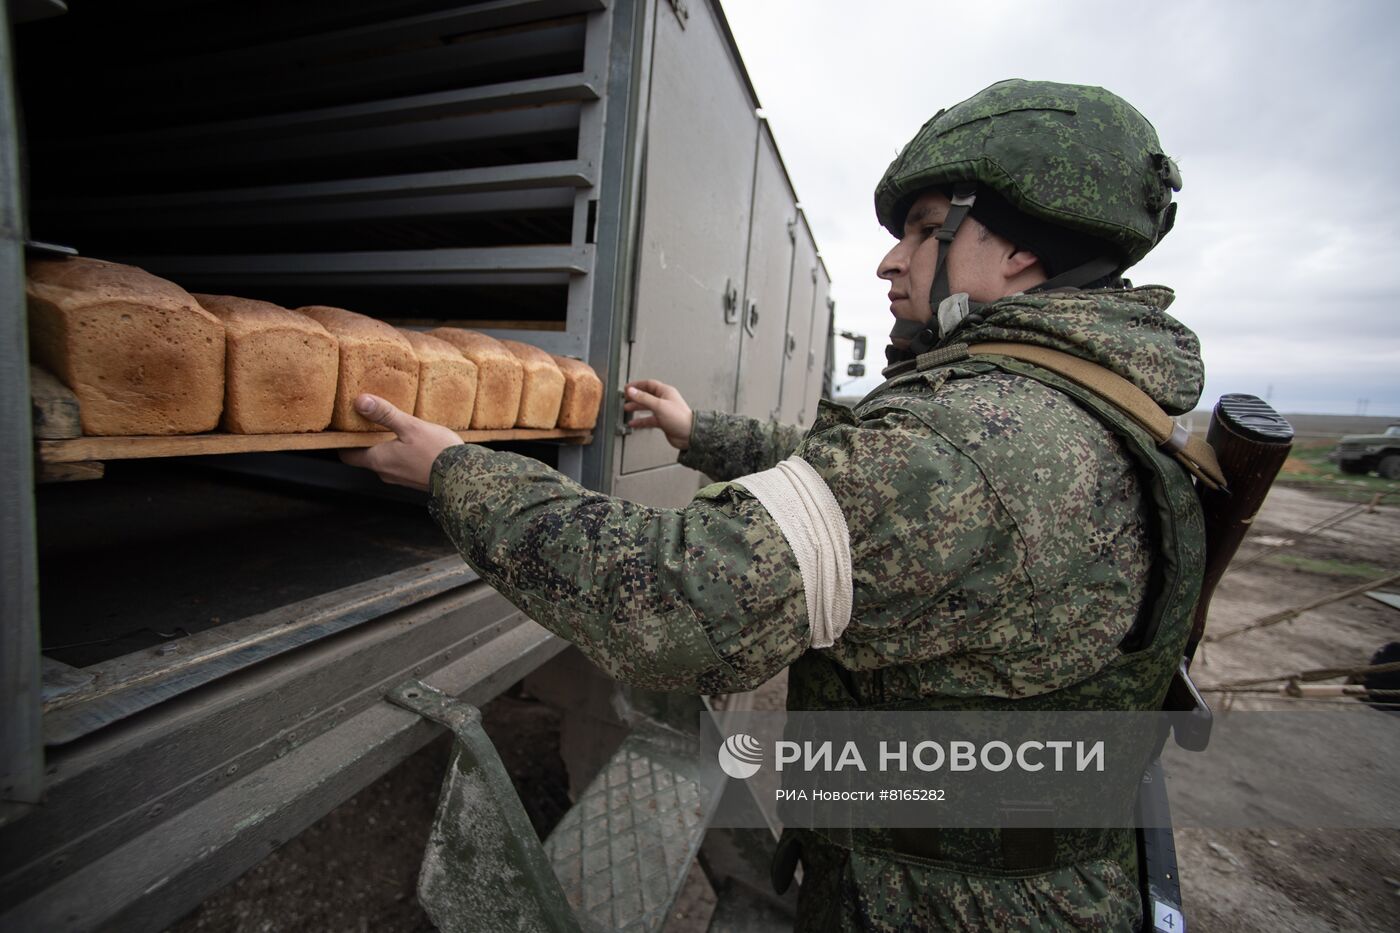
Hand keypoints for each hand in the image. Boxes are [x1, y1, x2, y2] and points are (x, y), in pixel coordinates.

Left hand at [338, 394, 462, 490]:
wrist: (463, 477)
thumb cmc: (437, 453)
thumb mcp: (410, 427)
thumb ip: (384, 414)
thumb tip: (361, 402)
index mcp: (378, 460)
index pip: (347, 455)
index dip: (344, 441)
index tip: (346, 427)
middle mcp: (385, 472)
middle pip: (366, 456)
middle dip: (366, 440)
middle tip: (370, 421)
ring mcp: (400, 478)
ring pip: (384, 460)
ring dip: (385, 446)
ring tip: (394, 427)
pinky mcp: (414, 479)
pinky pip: (400, 464)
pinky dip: (400, 453)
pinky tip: (413, 441)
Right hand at [623, 379, 692, 449]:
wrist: (689, 434)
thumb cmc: (680, 418)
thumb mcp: (659, 405)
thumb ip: (643, 398)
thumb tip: (631, 391)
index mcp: (666, 392)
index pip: (649, 384)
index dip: (637, 385)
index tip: (627, 388)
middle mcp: (664, 400)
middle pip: (646, 395)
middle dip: (635, 397)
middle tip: (625, 398)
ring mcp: (663, 411)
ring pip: (647, 407)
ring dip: (637, 408)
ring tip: (627, 408)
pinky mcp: (663, 422)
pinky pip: (649, 419)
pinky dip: (641, 421)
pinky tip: (634, 423)